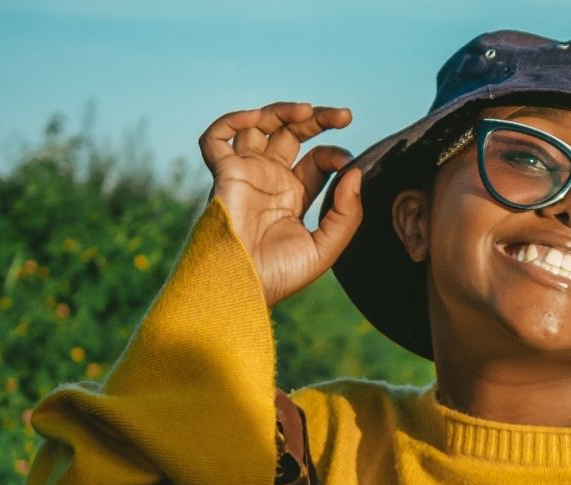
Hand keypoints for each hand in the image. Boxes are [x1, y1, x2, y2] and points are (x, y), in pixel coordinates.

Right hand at [198, 102, 362, 306]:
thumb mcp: (326, 247)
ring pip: (257, 126)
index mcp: (294, 195)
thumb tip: (355, 174)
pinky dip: (231, 121)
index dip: (334, 153)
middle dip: (317, 119)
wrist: (243, 288)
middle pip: (291, 133)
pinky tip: (256, 118)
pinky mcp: (224, 175)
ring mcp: (246, 174)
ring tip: (306, 110)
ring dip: (281, 111)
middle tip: (344, 115)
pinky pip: (215, 139)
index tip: (347, 163)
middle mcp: (269, 179)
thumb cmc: (280, 275)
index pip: (317, 159)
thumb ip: (346, 214)